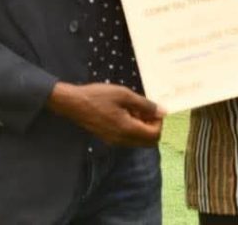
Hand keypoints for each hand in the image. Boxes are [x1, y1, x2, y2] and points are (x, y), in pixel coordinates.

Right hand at [47, 82, 164, 145]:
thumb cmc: (99, 96)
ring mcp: (115, 142)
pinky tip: (124, 113)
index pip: (155, 135)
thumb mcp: (124, 95)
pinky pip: (128, 139)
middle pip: (149, 142)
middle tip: (145, 110)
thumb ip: (145, 105)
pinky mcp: (109, 139)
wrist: (74, 103)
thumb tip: (163, 111)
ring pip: (138, 141)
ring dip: (142, 127)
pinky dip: (132, 128)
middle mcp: (123, 140)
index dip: (158, 122)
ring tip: (133, 109)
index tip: (152, 108)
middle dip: (152, 126)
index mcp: (128, 130)